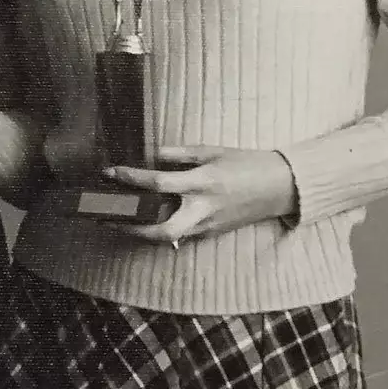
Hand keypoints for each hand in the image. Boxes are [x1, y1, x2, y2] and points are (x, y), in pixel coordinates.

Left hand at [101, 145, 298, 244]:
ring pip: (169, 238)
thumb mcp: (213, 151)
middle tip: (107, 219)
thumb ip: (180, 154)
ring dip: (141, 232)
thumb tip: (152, 155)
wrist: (280, 187)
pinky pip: (181, 235)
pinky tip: (145, 220)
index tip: (110, 172)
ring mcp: (209, 225)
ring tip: (118, 220)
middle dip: (131, 228)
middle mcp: (204, 208)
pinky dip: (161, 230)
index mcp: (204, 183)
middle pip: (162, 229)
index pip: (159, 184)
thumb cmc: (246, 164)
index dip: (131, 178)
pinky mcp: (212, 232)